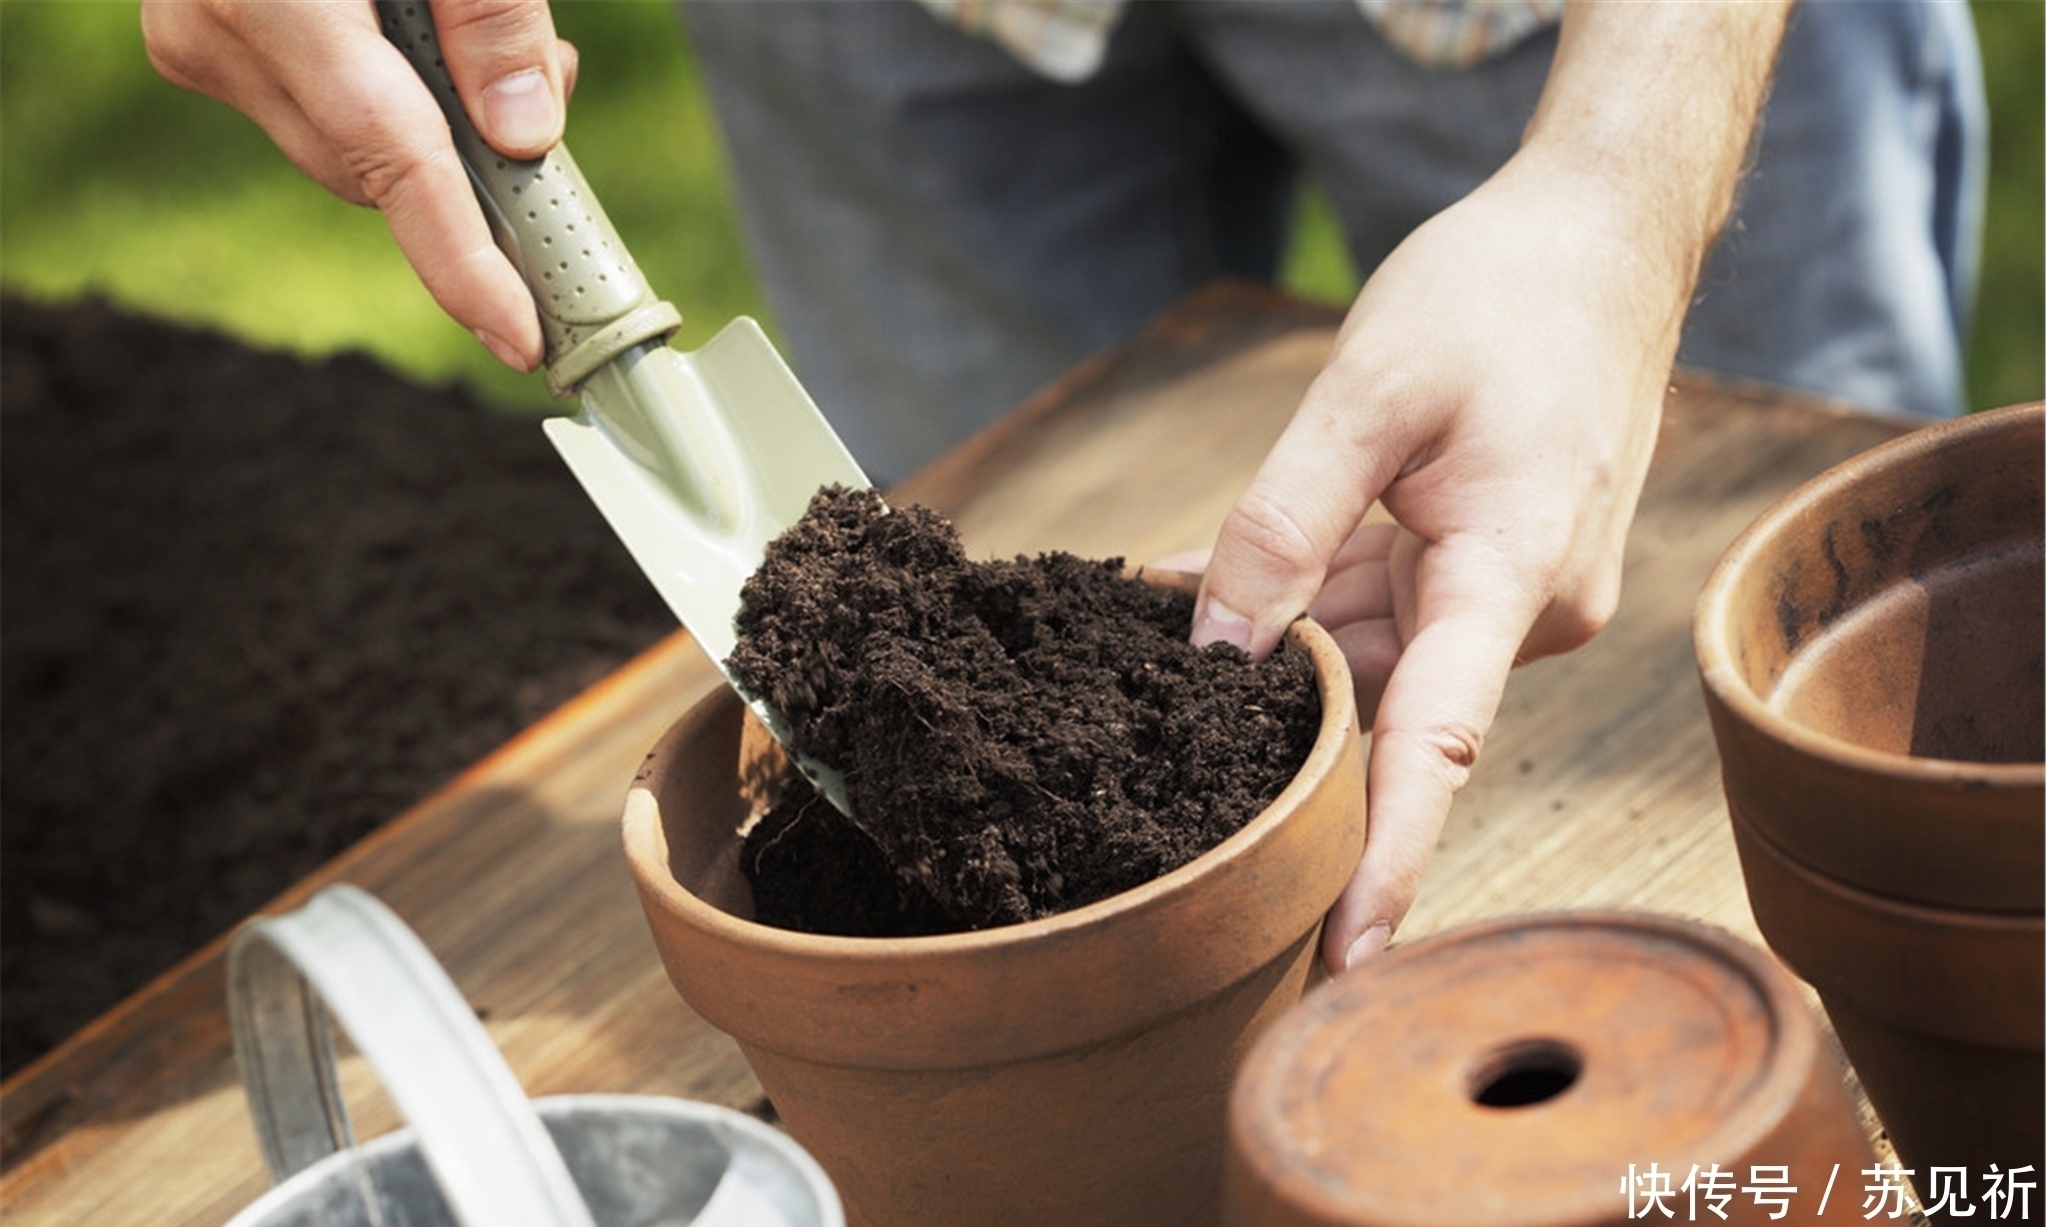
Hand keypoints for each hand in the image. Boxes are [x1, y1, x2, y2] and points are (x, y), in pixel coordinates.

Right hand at [143, 0, 575, 369]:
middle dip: (473, 162)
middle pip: (377, 166)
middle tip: (546, 94)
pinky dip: (385, 97)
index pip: (391, 164)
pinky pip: (319, 109)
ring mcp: (198, 42)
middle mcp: (216, 34)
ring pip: (350, 146)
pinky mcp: (204, 42)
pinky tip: (417, 43)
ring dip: (433, 125)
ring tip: (479, 44)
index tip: (518, 337)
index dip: (463, 263)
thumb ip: (496, 20)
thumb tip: (526, 138)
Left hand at [1189, 149, 1683, 972]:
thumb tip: (1218, 653)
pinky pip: (1378, 607)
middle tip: (1154, 762)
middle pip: (1380, 706)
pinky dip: (1302, 598)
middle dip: (1271, 725)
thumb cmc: (1499, 297)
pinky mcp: (1487, 566)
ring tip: (1147, 629)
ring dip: (1271, 648)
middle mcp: (1521, 610)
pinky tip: (1200, 584)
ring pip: (1367, 654)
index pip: (1438, 748)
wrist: (1602, 238)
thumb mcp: (1367, 393)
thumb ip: (1284, 524)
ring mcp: (1508, 594)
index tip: (1348, 958)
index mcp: (1511, 576)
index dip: (1388, 860)